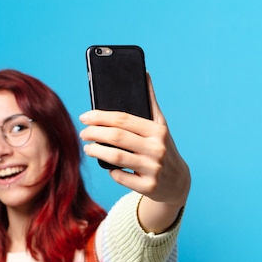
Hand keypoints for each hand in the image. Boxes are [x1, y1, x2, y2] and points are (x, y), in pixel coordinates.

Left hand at [79, 75, 190, 232]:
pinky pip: (120, 176)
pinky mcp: (149, 187)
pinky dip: (111, 171)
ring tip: (87, 148)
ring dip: (96, 151)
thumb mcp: (161, 126)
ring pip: (115, 157)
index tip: (84, 117)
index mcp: (158, 130)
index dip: (100, 117)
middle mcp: (157, 149)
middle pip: (117, 137)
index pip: (123, 119)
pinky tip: (106, 165)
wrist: (178, 182)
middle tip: (83, 133)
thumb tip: (143, 74)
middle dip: (94, 133)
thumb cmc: (164, 148)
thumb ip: (150, 101)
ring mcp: (153, 169)